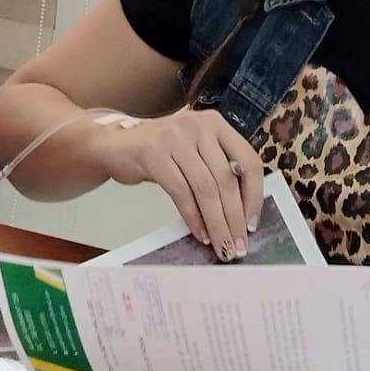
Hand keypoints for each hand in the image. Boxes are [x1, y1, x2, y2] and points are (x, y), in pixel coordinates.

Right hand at [94, 107, 262, 258]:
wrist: (115, 143)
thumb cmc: (161, 152)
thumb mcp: (195, 151)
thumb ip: (218, 170)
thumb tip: (242, 216)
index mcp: (216, 124)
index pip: (248, 161)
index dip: (254, 196)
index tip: (252, 225)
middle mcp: (198, 126)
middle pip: (226, 179)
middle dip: (234, 218)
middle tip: (237, 246)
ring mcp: (174, 137)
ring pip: (205, 188)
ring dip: (216, 223)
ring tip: (221, 246)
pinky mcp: (153, 153)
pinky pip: (181, 192)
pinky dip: (193, 217)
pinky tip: (200, 233)